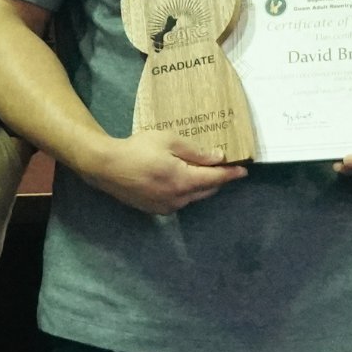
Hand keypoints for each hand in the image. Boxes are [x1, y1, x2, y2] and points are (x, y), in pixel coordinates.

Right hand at [86, 131, 246, 214]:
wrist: (107, 167)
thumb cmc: (138, 149)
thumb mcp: (168, 141)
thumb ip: (195, 152)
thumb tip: (218, 158)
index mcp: (183, 181)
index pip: (215, 179)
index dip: (231, 174)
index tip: (244, 170)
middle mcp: (178, 199)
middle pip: (207, 190)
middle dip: (217, 179)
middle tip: (224, 167)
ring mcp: (166, 207)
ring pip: (193, 197)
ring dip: (201, 186)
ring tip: (202, 171)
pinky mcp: (156, 210)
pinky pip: (179, 201)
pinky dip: (186, 191)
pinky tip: (181, 179)